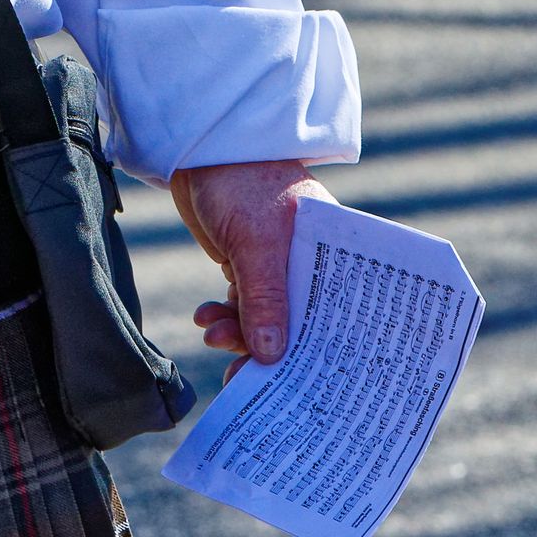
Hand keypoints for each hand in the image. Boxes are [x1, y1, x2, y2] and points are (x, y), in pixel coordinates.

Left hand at [173, 159, 334, 363]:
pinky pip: (243, 305)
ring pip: (265, 319)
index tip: (302, 386)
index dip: (319, 350)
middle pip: (298, 323)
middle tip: (242, 378)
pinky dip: (224, 317)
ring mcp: (278, 267)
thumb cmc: (242, 182)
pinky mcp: (249, 266)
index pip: (335, 313)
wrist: (201, 150)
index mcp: (331, 254)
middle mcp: (310, 265)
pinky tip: (205, 318)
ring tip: (213, 337)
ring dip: (237, 334)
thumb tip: (271, 356)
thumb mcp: (256, 244)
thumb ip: (265, 299)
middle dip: (270, 352)